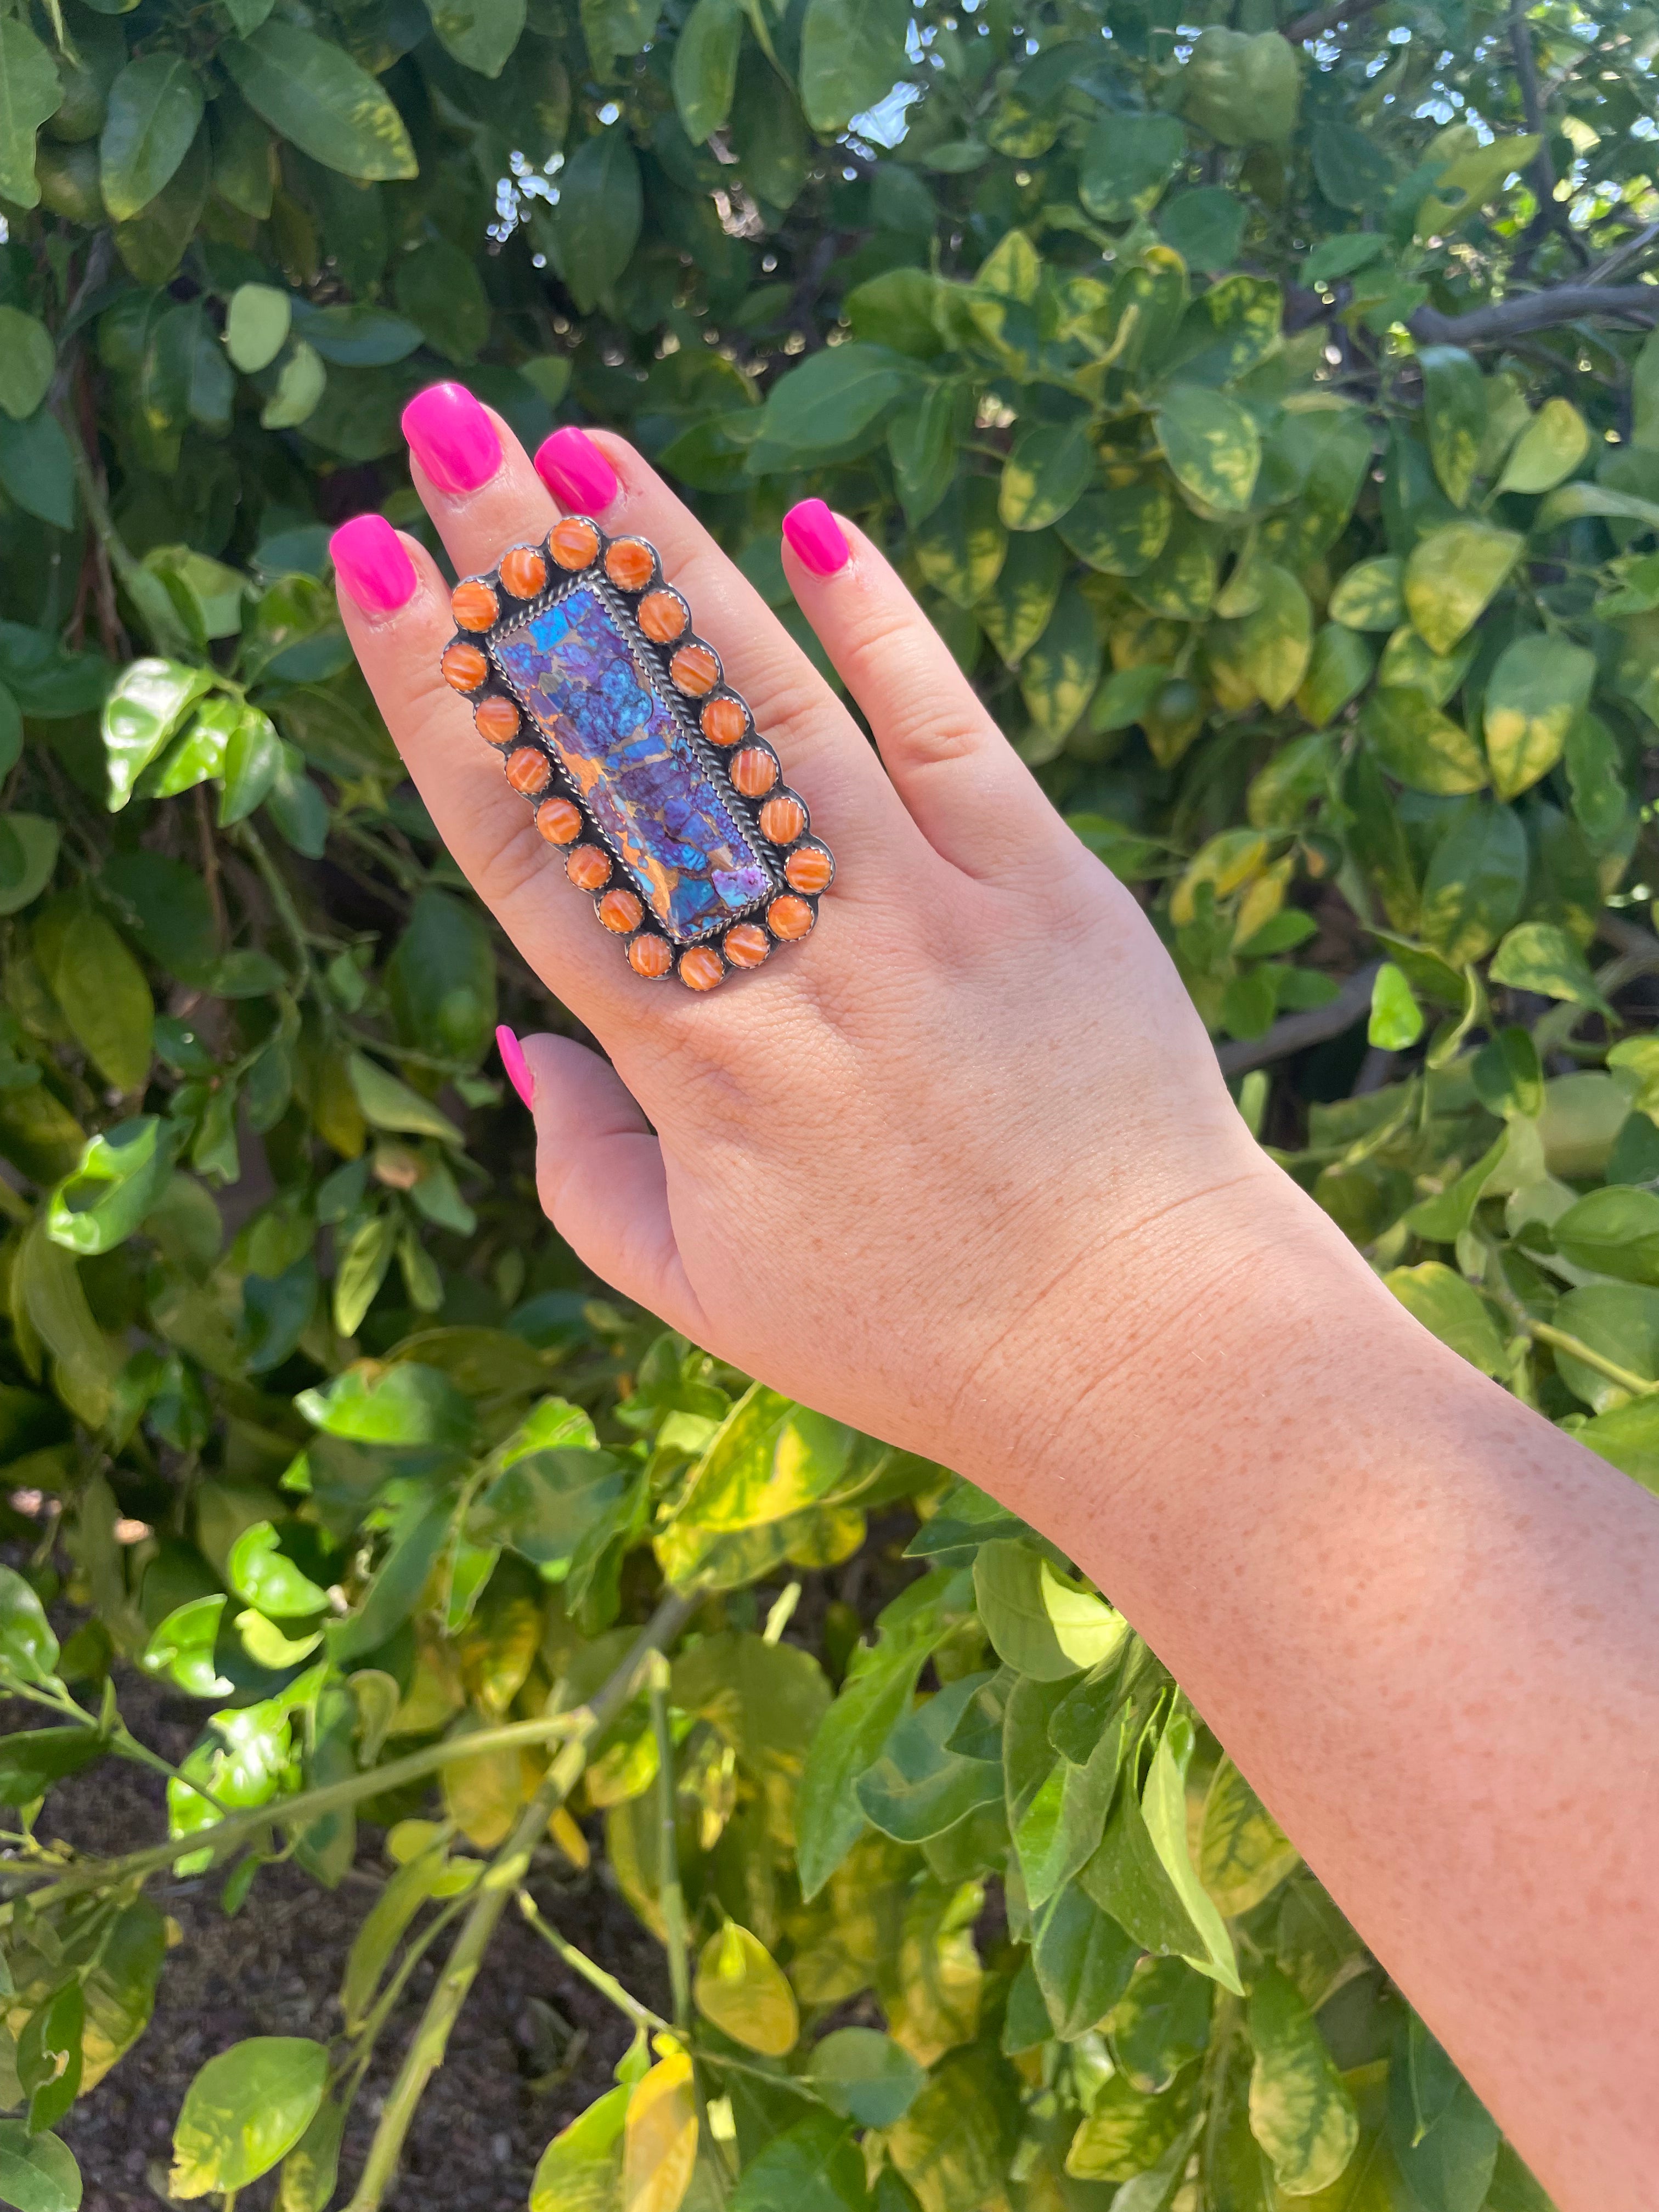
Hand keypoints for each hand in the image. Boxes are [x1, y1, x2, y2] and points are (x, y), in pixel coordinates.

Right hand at [331, 383, 1282, 1474]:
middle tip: (448, 434)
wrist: (1140, 1346)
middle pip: (633, 739)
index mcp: (691, 1061)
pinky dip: (884, 626)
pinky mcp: (1049, 882)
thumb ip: (578, 1167)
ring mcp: (929, 907)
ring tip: (580, 446)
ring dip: (671, 564)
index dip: (437, 695)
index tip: (372, 567)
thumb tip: (521, 1033)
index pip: (529, 841)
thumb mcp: (698, 1291)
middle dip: (526, 577)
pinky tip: (814, 523)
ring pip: (773, 704)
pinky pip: (950, 729)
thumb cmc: (911, 1332)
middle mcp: (795, 961)